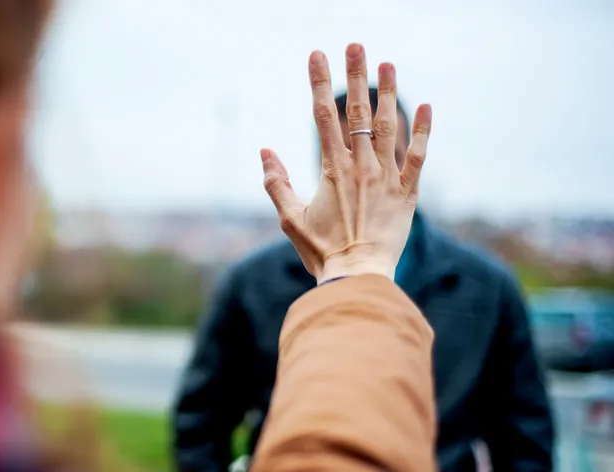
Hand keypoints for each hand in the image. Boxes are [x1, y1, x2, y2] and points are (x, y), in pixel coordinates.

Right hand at [261, 44, 431, 283]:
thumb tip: (265, 149)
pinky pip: (418, 157)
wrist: (357, 276)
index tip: (316, 55)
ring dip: (387, 93)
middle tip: (355, 44)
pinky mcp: (407, 194)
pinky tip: (426, 106)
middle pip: (356, 112)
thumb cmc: (321, 250)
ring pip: (387, 127)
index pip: (323, 116)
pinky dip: (423, 132)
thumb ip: (276, 182)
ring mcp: (387, 178)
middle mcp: (361, 167)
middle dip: (355, 76)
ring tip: (387, 63)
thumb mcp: (289, 218)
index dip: (318, 82)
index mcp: (332, 170)